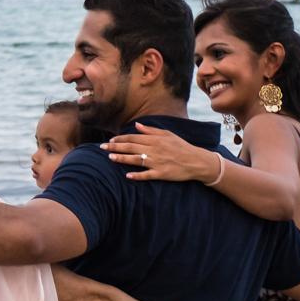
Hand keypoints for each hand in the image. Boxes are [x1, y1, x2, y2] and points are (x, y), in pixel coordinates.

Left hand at [102, 123, 216, 182]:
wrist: (196, 161)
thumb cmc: (181, 146)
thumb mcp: (167, 134)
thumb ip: (150, 130)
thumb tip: (136, 125)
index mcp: (155, 140)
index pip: (133, 138)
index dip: (120, 139)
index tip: (110, 140)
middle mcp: (154, 150)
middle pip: (131, 148)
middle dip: (115, 147)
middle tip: (102, 147)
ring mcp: (157, 162)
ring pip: (136, 160)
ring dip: (122, 158)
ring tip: (110, 157)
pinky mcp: (162, 174)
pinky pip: (147, 175)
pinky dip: (137, 175)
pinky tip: (127, 176)